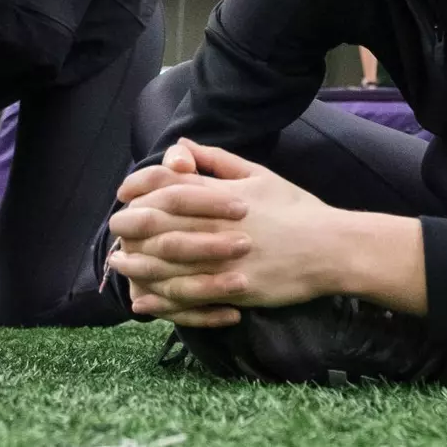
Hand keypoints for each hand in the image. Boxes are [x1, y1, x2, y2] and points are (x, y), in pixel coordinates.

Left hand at [109, 139, 343, 324]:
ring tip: (119, 265)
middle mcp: (219, 226)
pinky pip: (190, 295)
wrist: (331, 248)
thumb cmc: (296, 208)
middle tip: (114, 229)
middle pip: (160, 224)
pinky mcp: (234, 289)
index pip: (170, 186)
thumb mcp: (259, 175)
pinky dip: (163, 298)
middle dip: (130, 226)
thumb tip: (183, 146)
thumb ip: (218, 161)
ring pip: (169, 263)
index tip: (123, 193)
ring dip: (138, 264)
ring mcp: (225, 260)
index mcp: (224, 195)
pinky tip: (145, 299)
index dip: (140, 188)